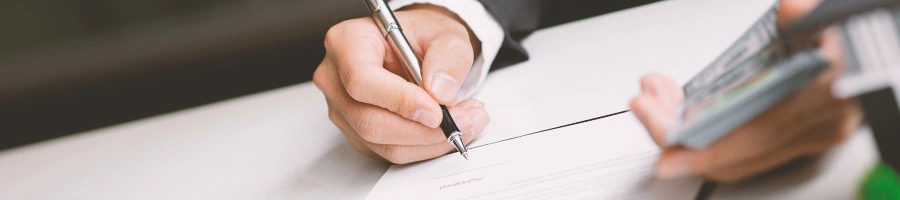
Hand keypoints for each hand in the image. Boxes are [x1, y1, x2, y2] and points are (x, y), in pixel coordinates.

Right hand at [313, 4, 488, 163]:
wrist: (418, 48)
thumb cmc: (422, 35)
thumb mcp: (444, 32)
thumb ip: (448, 56)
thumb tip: (440, 91)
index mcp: (347, 43)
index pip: (362, 80)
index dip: (400, 100)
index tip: (436, 111)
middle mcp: (336, 79)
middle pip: (370, 121)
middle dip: (424, 130)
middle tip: (465, 120)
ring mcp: (343, 110)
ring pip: (384, 143)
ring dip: (431, 141)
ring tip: (465, 121)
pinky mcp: (358, 134)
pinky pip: (391, 152)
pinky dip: (425, 147)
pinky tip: (447, 128)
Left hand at [629, 0, 863, 181]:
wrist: (878, 45)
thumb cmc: (854, 36)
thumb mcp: (837, 14)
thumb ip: (810, 14)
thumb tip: (791, 10)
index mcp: (824, 98)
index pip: (754, 137)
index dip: (705, 151)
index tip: (668, 155)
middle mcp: (818, 126)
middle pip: (732, 152)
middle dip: (677, 133)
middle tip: (646, 104)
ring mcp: (810, 134)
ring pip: (733, 150)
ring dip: (687, 125)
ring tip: (659, 96)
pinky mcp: (799, 132)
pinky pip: (744, 141)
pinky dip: (708, 125)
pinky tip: (685, 102)